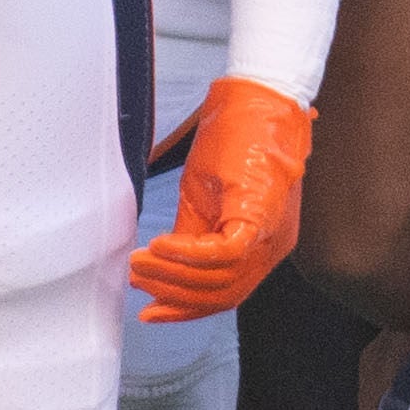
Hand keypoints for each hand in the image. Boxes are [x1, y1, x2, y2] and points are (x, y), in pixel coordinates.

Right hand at [133, 75, 311, 318]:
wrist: (259, 98)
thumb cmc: (236, 139)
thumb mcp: (205, 197)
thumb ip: (192, 235)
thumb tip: (166, 266)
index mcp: (263, 245)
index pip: (225, 294)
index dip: (185, 308)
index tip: (149, 311)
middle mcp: (272, 248)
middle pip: (222, 295)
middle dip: (173, 295)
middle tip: (137, 281)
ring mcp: (270, 233)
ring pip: (220, 280)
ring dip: (173, 276)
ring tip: (140, 265)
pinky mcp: (260, 214)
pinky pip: (222, 254)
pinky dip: (186, 255)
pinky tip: (158, 247)